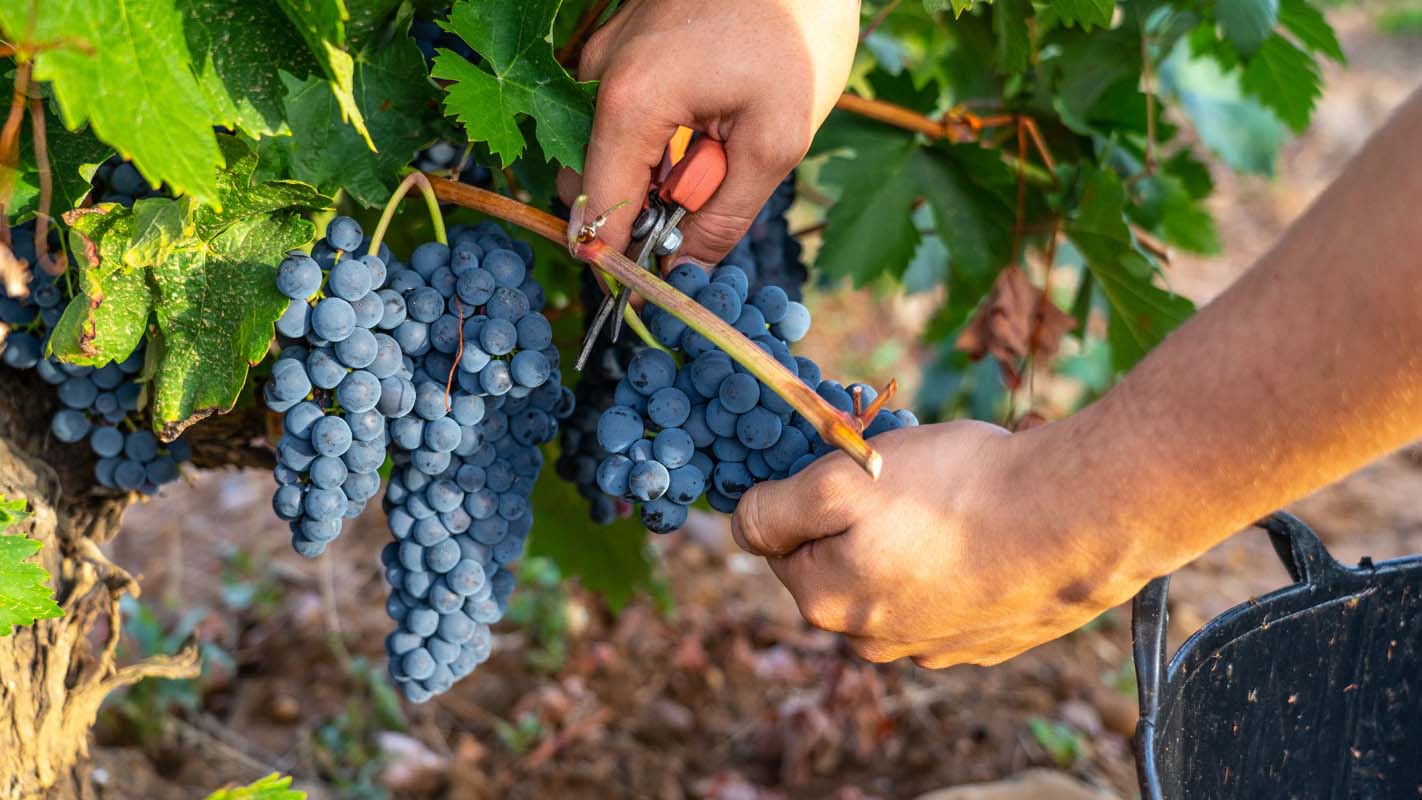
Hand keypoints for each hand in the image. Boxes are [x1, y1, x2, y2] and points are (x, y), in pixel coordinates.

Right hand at [563, 0, 859, 264]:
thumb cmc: (797, 30)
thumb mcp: (776, 139)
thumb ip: (724, 216)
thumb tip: (684, 273)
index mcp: (630, 101)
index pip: (597, 209)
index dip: (615, 262)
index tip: (643, 296)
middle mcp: (600, 74)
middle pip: (593, 181)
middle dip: (641, 214)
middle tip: (704, 212)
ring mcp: (607, 53)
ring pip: (611, 147)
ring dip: (657, 174)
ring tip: (721, 154)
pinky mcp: (626, 41)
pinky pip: (626, 113)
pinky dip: (661, 139)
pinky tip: (711, 123)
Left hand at [730, 419, 1153, 667]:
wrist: (1078, 519)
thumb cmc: (956, 491)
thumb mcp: (841, 480)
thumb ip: (776, 507)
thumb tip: (741, 524)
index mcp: (826, 602)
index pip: (778, 539)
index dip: (806, 491)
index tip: (848, 465)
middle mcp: (872, 640)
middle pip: (836, 559)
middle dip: (858, 516)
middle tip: (904, 476)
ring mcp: (933, 647)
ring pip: (893, 575)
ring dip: (907, 538)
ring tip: (952, 499)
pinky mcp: (985, 639)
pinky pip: (948, 589)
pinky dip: (956, 559)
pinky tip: (986, 529)